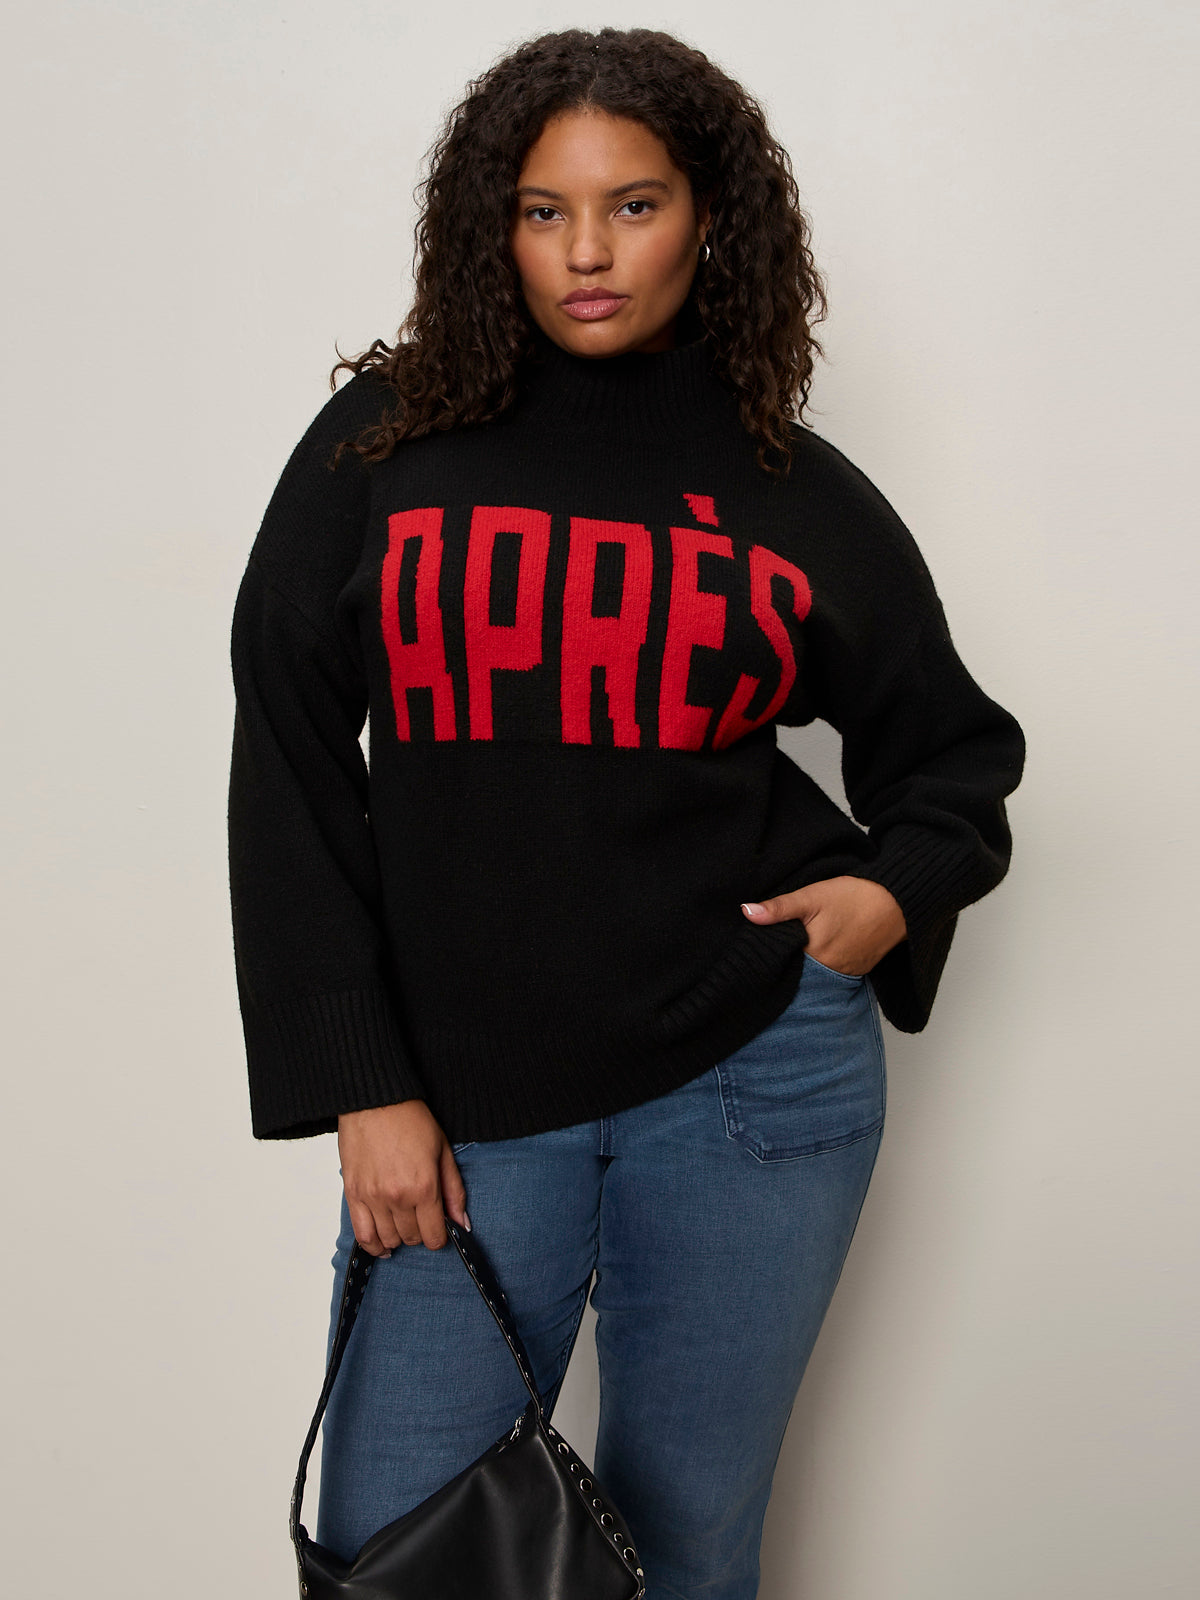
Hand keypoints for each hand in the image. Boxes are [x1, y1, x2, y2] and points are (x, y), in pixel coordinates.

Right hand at [337, 1100, 469, 1255]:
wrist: (375, 1101)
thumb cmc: (410, 1120)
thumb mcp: (443, 1151)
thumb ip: (454, 1191)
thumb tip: (462, 1223)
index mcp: (424, 1187)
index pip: (434, 1236)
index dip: (439, 1237)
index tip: (439, 1230)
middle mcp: (398, 1197)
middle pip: (411, 1238)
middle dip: (420, 1233)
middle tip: (421, 1219)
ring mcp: (373, 1197)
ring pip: (387, 1239)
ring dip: (398, 1238)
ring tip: (402, 1226)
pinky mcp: (353, 1194)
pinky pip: (362, 1234)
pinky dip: (372, 1245)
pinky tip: (381, 1244)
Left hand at [741, 875, 906, 975]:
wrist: (898, 901)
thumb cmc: (854, 896)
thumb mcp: (811, 896)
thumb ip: (779, 908)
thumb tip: (746, 912)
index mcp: (814, 955)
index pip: (782, 965)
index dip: (771, 957)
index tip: (762, 949)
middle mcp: (830, 972)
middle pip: (799, 974)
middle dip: (789, 965)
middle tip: (781, 948)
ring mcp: (848, 973)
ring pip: (818, 976)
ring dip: (808, 967)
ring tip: (800, 950)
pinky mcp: (860, 970)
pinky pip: (836, 974)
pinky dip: (826, 966)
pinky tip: (822, 952)